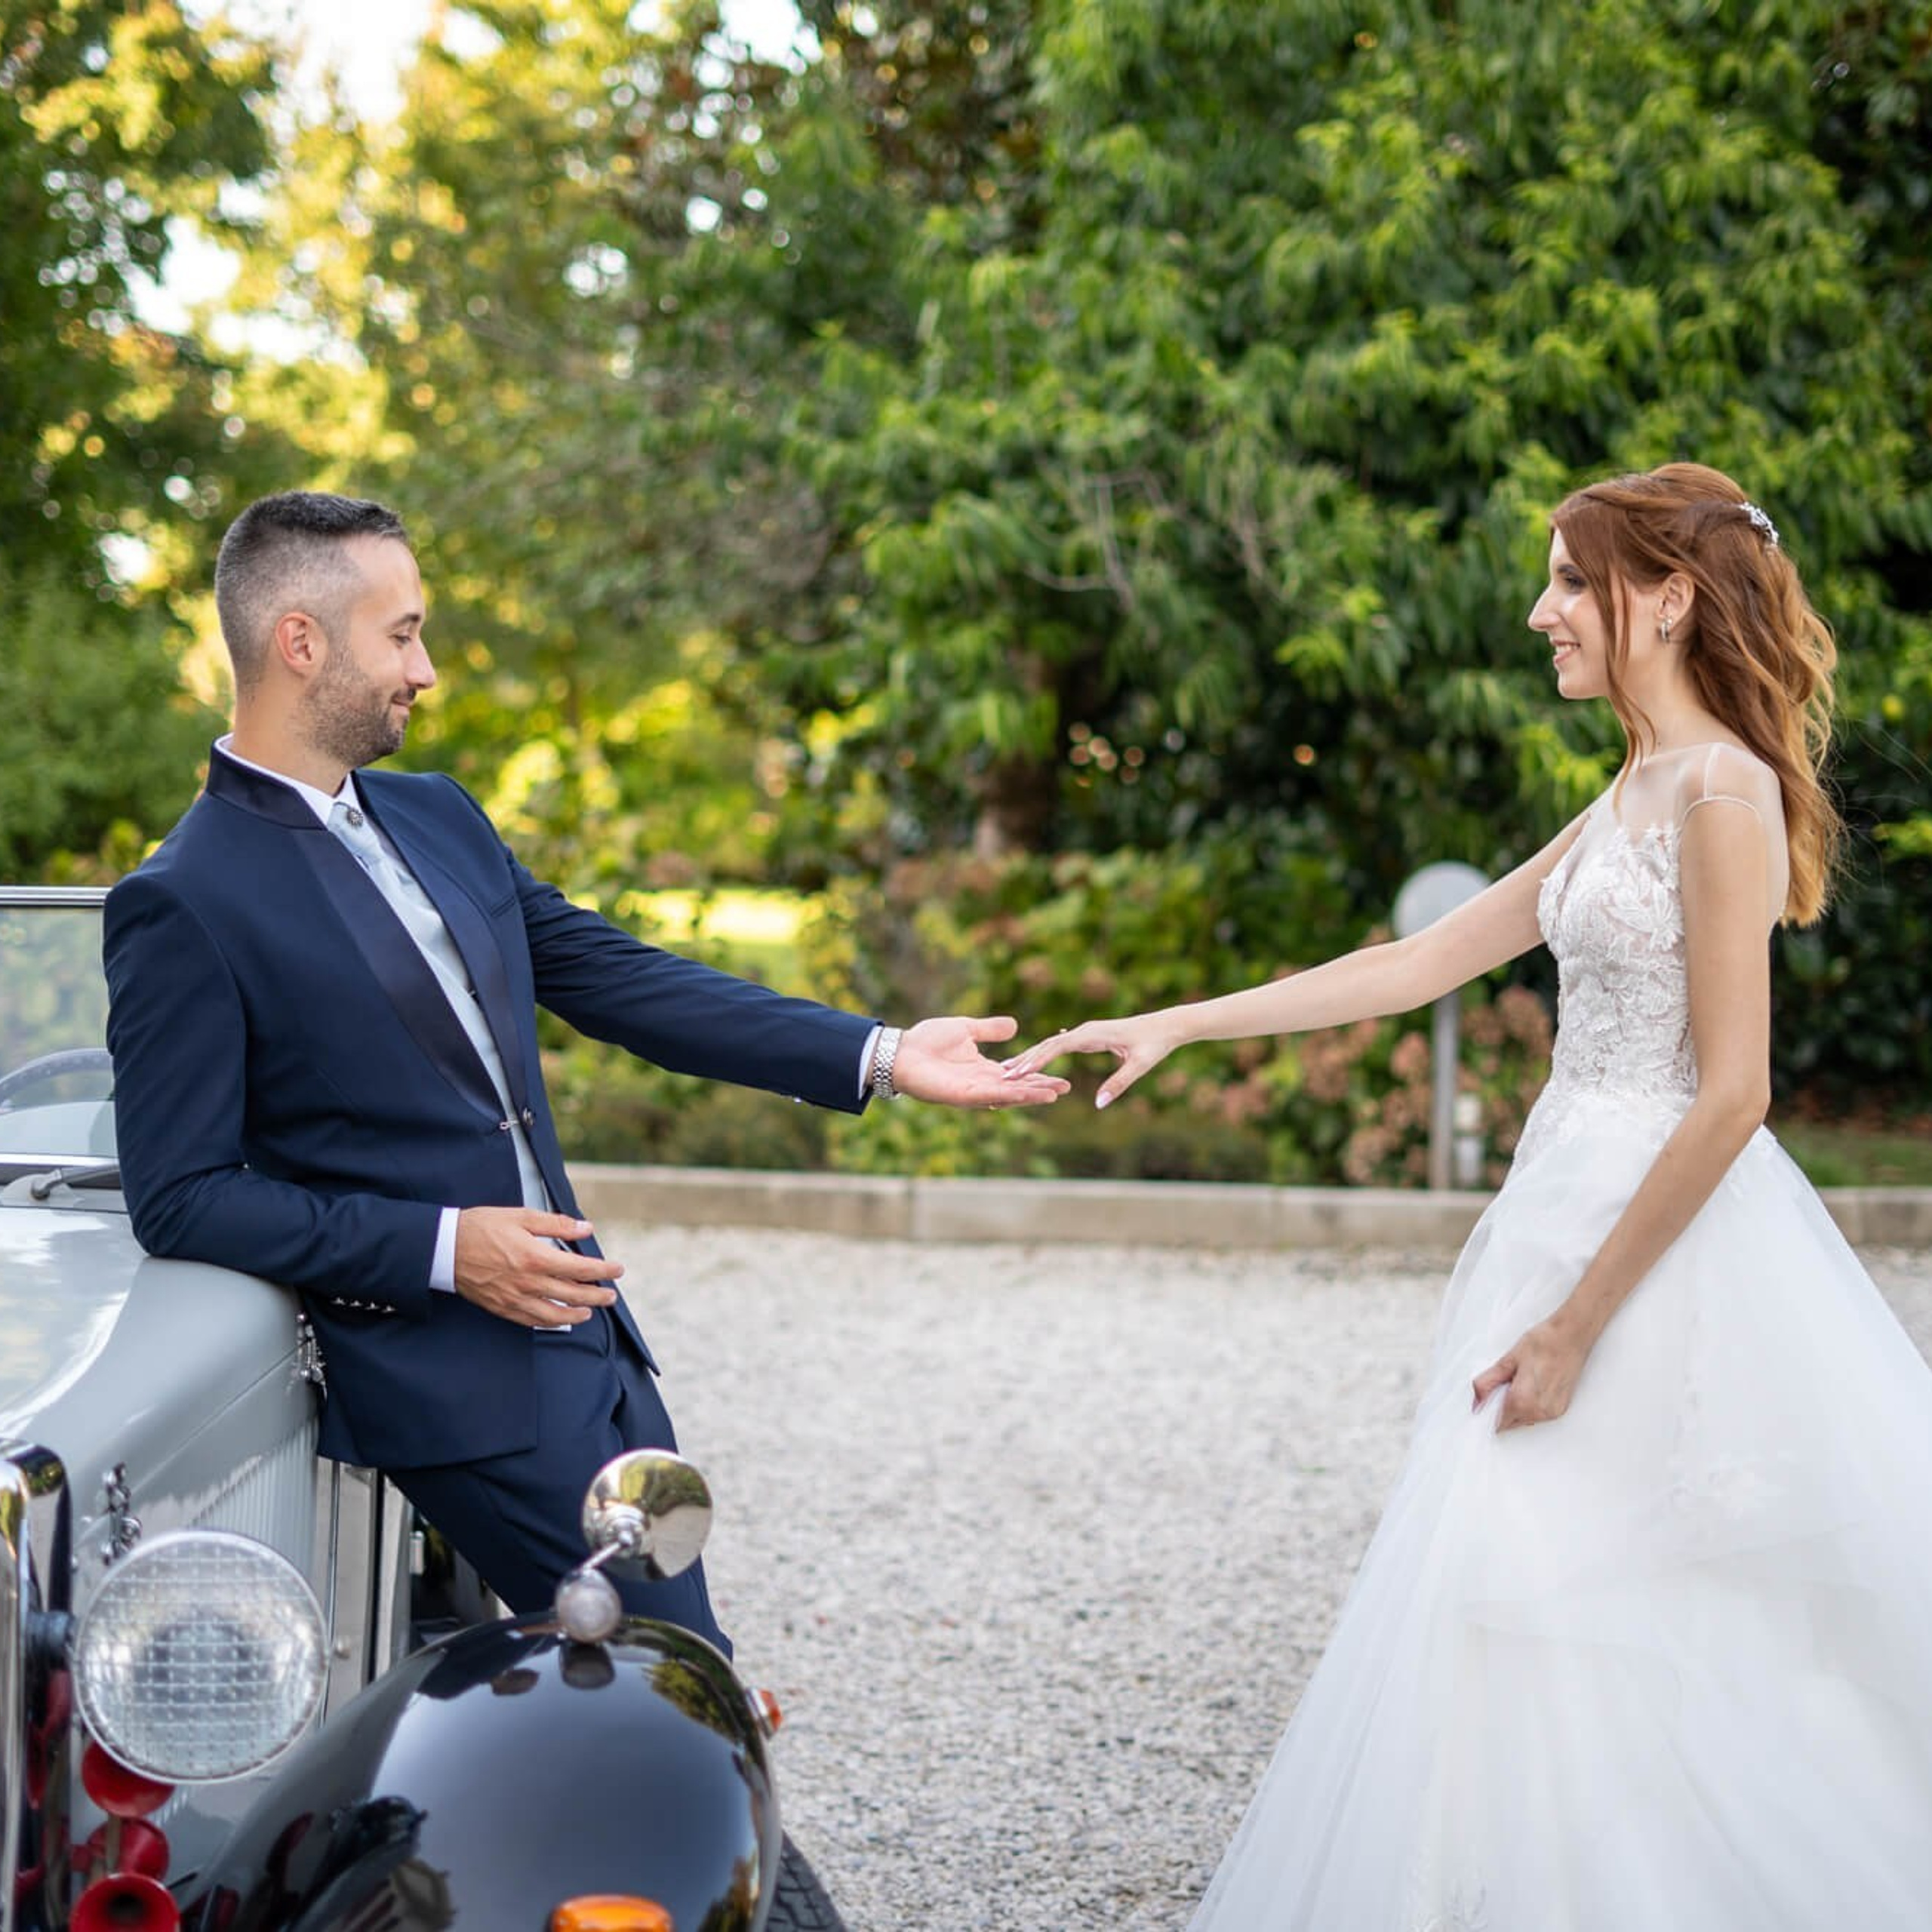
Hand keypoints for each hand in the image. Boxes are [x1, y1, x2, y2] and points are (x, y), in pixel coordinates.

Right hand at [454, 1207, 622, 1327]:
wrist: (445, 1247)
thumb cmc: (481, 1228)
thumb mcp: (521, 1216)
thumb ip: (557, 1224)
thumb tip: (585, 1229)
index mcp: (536, 1257)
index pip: (581, 1268)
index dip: (603, 1270)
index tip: (617, 1270)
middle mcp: (528, 1283)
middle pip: (573, 1295)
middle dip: (597, 1297)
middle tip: (611, 1296)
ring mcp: (515, 1299)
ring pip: (554, 1314)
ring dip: (576, 1314)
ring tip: (589, 1311)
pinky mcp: (502, 1308)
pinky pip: (531, 1321)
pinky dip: (550, 1322)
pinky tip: (558, 1319)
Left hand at [891, 1015, 1069, 1108]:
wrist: (900, 1051)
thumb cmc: (926, 1040)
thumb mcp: (966, 1029)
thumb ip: (989, 1029)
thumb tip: (1015, 1025)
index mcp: (982, 1069)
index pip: (1016, 1074)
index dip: (1038, 1075)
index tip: (1061, 1074)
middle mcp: (980, 1083)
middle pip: (1017, 1088)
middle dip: (1041, 1088)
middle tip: (1067, 1088)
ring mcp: (971, 1092)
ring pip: (1007, 1095)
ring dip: (1030, 1095)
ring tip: (1054, 1094)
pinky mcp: (961, 1095)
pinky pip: (990, 1095)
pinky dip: (1009, 1095)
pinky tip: (1026, 1093)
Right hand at [999, 1012, 1180, 1108]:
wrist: (1166, 1026)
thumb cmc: (1154, 1044)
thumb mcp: (1139, 1066)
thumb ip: (1118, 1084)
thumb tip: (1098, 1104)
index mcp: (1093, 1034)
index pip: (1057, 1045)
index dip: (1036, 1059)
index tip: (1018, 1072)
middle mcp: (1085, 1031)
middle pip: (1048, 1044)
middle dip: (1026, 1059)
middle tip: (1004, 1075)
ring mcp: (1086, 1032)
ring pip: (1052, 1044)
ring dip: (1032, 1057)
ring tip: (1010, 1070)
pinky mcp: (1089, 1037)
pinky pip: (1060, 1045)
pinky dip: (1044, 1054)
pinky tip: (1031, 1063)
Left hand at [1471, 1316, 1590, 1430]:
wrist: (1571, 1336)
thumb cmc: (1543, 1343)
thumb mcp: (1508, 1360)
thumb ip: (1487, 1383)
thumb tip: (1477, 1401)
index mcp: (1522, 1401)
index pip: (1498, 1424)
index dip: (1490, 1411)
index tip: (1489, 1397)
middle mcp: (1539, 1412)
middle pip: (1511, 1423)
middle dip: (1503, 1408)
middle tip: (1507, 1382)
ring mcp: (1552, 1412)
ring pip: (1525, 1420)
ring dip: (1518, 1407)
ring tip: (1522, 1380)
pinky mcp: (1561, 1408)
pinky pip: (1538, 1415)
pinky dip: (1531, 1405)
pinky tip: (1534, 1384)